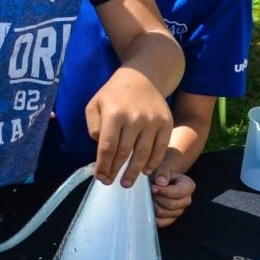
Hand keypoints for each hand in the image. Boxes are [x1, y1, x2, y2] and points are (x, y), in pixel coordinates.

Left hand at [85, 69, 173, 183]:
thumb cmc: (114, 93)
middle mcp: (135, 118)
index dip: (103, 165)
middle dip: (116, 171)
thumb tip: (100, 146)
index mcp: (114, 113)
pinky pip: (161, 148)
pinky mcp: (166, 122)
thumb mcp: (95, 104)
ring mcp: (153, 121)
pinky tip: (145, 171)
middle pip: (125, 152)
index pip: (107, 146)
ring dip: (134, 171)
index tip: (100, 177)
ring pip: (143, 153)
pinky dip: (153, 162)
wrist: (143, 76)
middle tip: (110, 183)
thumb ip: (93, 125)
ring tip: (127, 183)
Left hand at [150, 171, 194, 227]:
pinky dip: (152, 215)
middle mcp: (186, 200)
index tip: (153, 187)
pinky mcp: (170, 219)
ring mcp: (179, 211)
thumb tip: (161, 182)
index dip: (164, 191)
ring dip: (153, 205)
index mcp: (188, 186)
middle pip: (171, 205)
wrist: (158, 181)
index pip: (179, 193)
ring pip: (164, 213)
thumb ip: (163, 172)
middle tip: (149, 192)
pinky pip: (161, 222)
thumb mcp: (162, 168)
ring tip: (149, 197)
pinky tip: (149, 206)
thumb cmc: (161, 174)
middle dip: (157, 198)